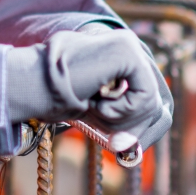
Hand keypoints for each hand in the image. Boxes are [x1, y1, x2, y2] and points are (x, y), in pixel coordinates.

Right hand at [45, 28, 172, 148]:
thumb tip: (135, 146)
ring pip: (152, 104)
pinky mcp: (129, 52)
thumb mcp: (97, 108)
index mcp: (124, 57)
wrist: (35, 82)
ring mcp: (131, 46)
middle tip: (116, 144)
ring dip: (122, 119)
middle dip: (140, 131)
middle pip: (160, 102)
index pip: (155, 98)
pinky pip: (146, 97)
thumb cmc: (57, 96)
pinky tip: (98, 101)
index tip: (127, 148)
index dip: (147, 129)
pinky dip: (121, 110)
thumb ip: (120, 116)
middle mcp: (131, 46)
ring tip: (95, 110)